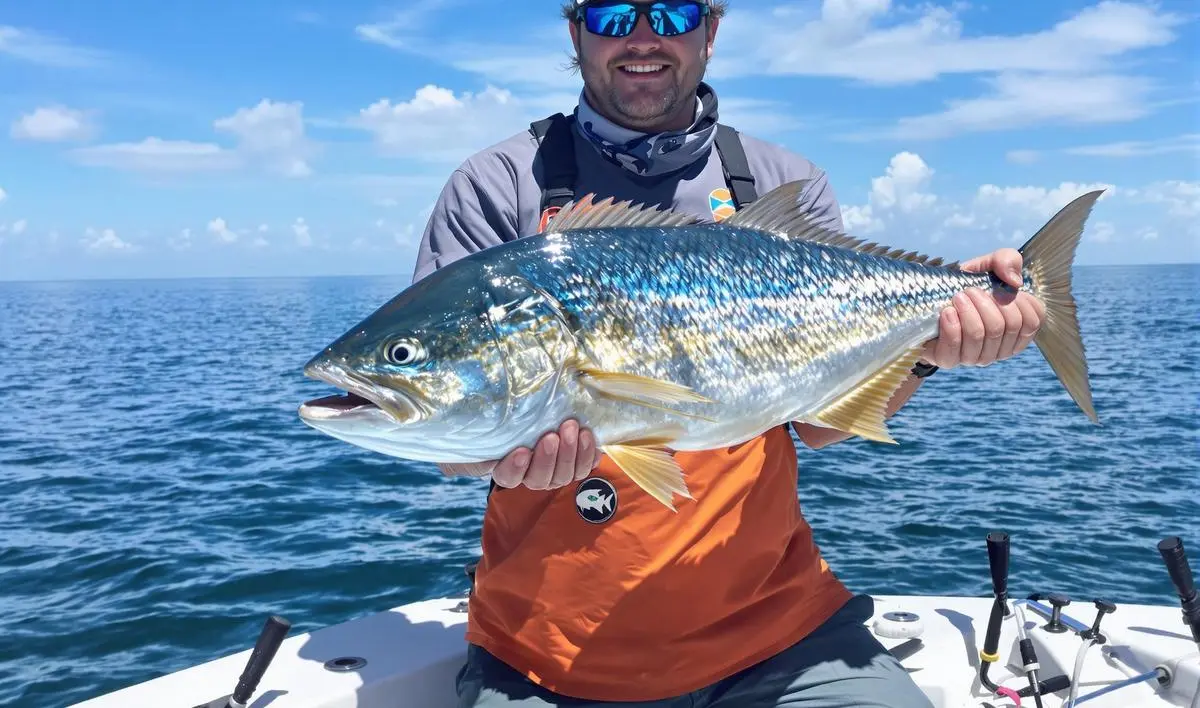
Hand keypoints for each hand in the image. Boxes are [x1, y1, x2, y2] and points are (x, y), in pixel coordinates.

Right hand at [492, 419, 601, 490]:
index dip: (515, 468)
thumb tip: (479, 427)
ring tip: (573, 429)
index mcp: (508, 470)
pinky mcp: (578, 466)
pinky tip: (587, 436)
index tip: (522, 451)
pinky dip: (588, 453)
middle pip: (540, 479)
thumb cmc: (514, 423)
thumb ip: (490, 430)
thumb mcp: (497, 424)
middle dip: (548, 458)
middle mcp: (533, 477)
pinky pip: (585, 467)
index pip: (508, 477)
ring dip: (571, 453)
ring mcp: (556, 474)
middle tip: (552, 436)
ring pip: (564, 475)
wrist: (543, 419)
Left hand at [921, 248, 1045, 369]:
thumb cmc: (965, 286)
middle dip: (987, 303)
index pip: (1032, 321)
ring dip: (968, 311)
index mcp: (1017, 329)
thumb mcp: (986, 267)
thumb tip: (1014, 281)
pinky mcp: (949, 360)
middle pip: (1006, 326)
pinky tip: (946, 312)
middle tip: (970, 291)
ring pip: (980, 335)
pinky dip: (951, 326)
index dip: (1019, 302)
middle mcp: (1001, 347)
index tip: (999, 288)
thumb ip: (1006, 260)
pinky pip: (955, 346)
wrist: (927, 304)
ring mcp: (976, 357)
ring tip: (958, 297)